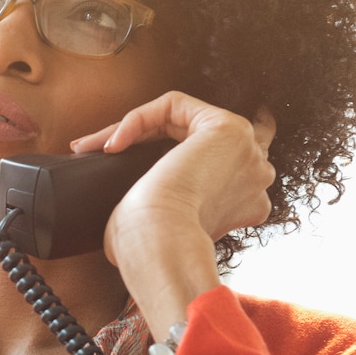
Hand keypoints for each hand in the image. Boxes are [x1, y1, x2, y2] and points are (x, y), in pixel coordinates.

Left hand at [72, 91, 275, 338]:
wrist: (161, 246)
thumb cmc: (153, 249)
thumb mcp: (168, 227)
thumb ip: (171, 207)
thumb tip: (139, 204)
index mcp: (245, 205)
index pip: (213, 165)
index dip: (170, 153)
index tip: (125, 158)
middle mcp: (254, 175)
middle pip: (198, 138)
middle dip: (146, 138)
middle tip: (107, 150)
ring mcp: (247, 150)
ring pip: (181, 120)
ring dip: (136, 127)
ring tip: (101, 146)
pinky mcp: (227, 128)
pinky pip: (174, 105)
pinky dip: (138, 119)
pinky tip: (113, 143)